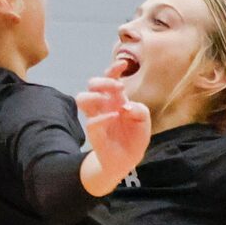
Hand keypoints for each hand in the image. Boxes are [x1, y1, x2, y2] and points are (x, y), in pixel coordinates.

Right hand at [78, 75, 150, 189]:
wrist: (127, 160)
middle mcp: (104, 105)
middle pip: (92, 83)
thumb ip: (139, 109)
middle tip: (119, 88)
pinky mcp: (94, 133)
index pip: (110, 77)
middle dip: (103, 81)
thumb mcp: (144, 120)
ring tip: (108, 102)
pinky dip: (103, 117)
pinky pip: (91, 121)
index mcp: (116, 98)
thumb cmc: (134, 137)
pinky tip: (115, 117)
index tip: (123, 64)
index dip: (114, 68)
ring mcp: (97, 117)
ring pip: (81, 98)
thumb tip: (125, 106)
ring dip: (95, 96)